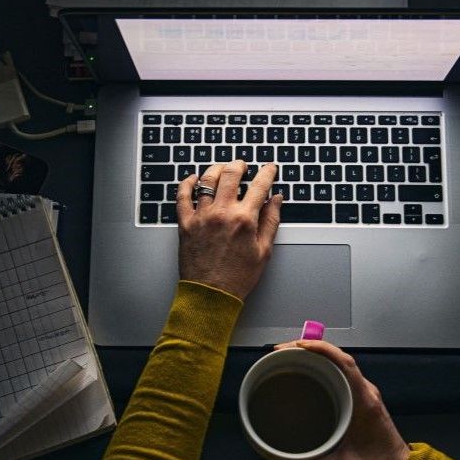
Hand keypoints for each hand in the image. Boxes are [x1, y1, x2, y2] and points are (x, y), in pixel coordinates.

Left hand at [177, 160, 282, 299]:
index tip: (270, 168)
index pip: (260, 185)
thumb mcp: (264, 251)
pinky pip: (182, 196)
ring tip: (222, 168)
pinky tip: (193, 179)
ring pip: (207, 180)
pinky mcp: (185, 224)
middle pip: (231, 174)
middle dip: (239, 165)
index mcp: (244, 219)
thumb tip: (276, 200)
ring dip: (216, 169)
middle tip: (243, 164)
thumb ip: (271, 221)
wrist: (211, 295)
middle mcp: (222, 213)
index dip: (267, 172)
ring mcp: (201, 217)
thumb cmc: (238, 277)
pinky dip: (187, 183)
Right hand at [273, 339, 409, 459]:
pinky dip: (321, 366)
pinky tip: (304, 370)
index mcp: (364, 401)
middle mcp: (364, 390)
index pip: (346, 363)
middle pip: (338, 357)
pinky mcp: (359, 396)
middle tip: (280, 351)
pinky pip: (340, 372)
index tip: (298, 346)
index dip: (322, 349)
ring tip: (287, 356)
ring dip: (314, 355)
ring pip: (338, 362)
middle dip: (309, 348)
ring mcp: (363, 391)